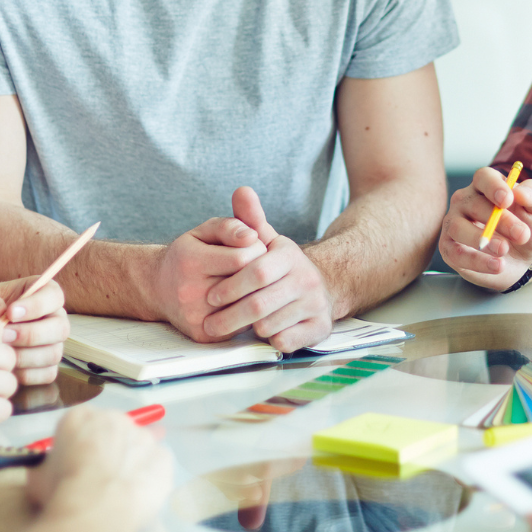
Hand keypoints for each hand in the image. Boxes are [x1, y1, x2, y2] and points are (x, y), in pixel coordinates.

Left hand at [0, 276, 70, 385]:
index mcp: (44, 293)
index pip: (54, 296)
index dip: (37, 305)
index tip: (11, 313)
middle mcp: (54, 318)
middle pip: (60, 328)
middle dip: (31, 334)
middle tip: (4, 336)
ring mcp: (53, 344)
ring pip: (53, 353)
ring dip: (26, 356)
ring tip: (1, 352)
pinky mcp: (47, 366)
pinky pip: (47, 374)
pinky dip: (26, 374)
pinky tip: (7, 367)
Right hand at [25, 407, 174, 531]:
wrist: (97, 504)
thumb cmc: (63, 489)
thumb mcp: (38, 476)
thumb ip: (47, 466)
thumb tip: (46, 472)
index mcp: (80, 417)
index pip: (79, 424)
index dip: (77, 447)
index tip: (75, 465)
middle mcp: (114, 419)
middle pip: (111, 431)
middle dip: (107, 450)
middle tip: (98, 478)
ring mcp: (143, 437)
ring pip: (137, 447)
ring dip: (130, 463)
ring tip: (118, 490)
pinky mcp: (162, 457)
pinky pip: (157, 465)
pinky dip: (150, 477)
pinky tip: (137, 494)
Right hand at [150, 212, 268, 341]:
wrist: (157, 288)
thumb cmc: (187, 255)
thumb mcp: (203, 232)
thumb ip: (229, 227)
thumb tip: (252, 237)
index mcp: (191, 262)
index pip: (242, 258)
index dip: (256, 250)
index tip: (254, 248)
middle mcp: (190, 292)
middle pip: (246, 284)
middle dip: (259, 272)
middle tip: (256, 266)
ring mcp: (196, 317)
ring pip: (246, 307)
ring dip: (256, 294)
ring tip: (247, 282)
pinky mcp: (203, 335)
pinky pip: (240, 325)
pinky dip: (245, 312)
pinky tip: (238, 301)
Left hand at [202, 187, 334, 352]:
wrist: (317, 288)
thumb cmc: (279, 267)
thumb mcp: (266, 241)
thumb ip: (250, 219)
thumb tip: (240, 190)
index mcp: (290, 255)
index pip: (257, 271)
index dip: (231, 286)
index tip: (210, 297)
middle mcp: (307, 279)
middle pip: (260, 303)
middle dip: (230, 316)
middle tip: (210, 323)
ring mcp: (315, 304)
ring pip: (270, 324)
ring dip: (246, 330)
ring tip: (229, 329)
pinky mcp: (320, 328)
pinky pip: (287, 341)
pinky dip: (268, 341)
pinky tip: (257, 336)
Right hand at [437, 165, 531, 288]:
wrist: (523, 258)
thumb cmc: (528, 226)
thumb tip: (520, 192)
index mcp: (487, 185)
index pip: (483, 178)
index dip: (494, 187)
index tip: (508, 200)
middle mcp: (466, 201)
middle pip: (475, 204)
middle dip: (500, 220)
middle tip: (522, 234)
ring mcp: (455, 224)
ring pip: (458, 228)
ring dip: (483, 240)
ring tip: (505, 250)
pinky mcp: (450, 249)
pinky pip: (457, 254)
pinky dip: (477, 261)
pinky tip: (498, 265)